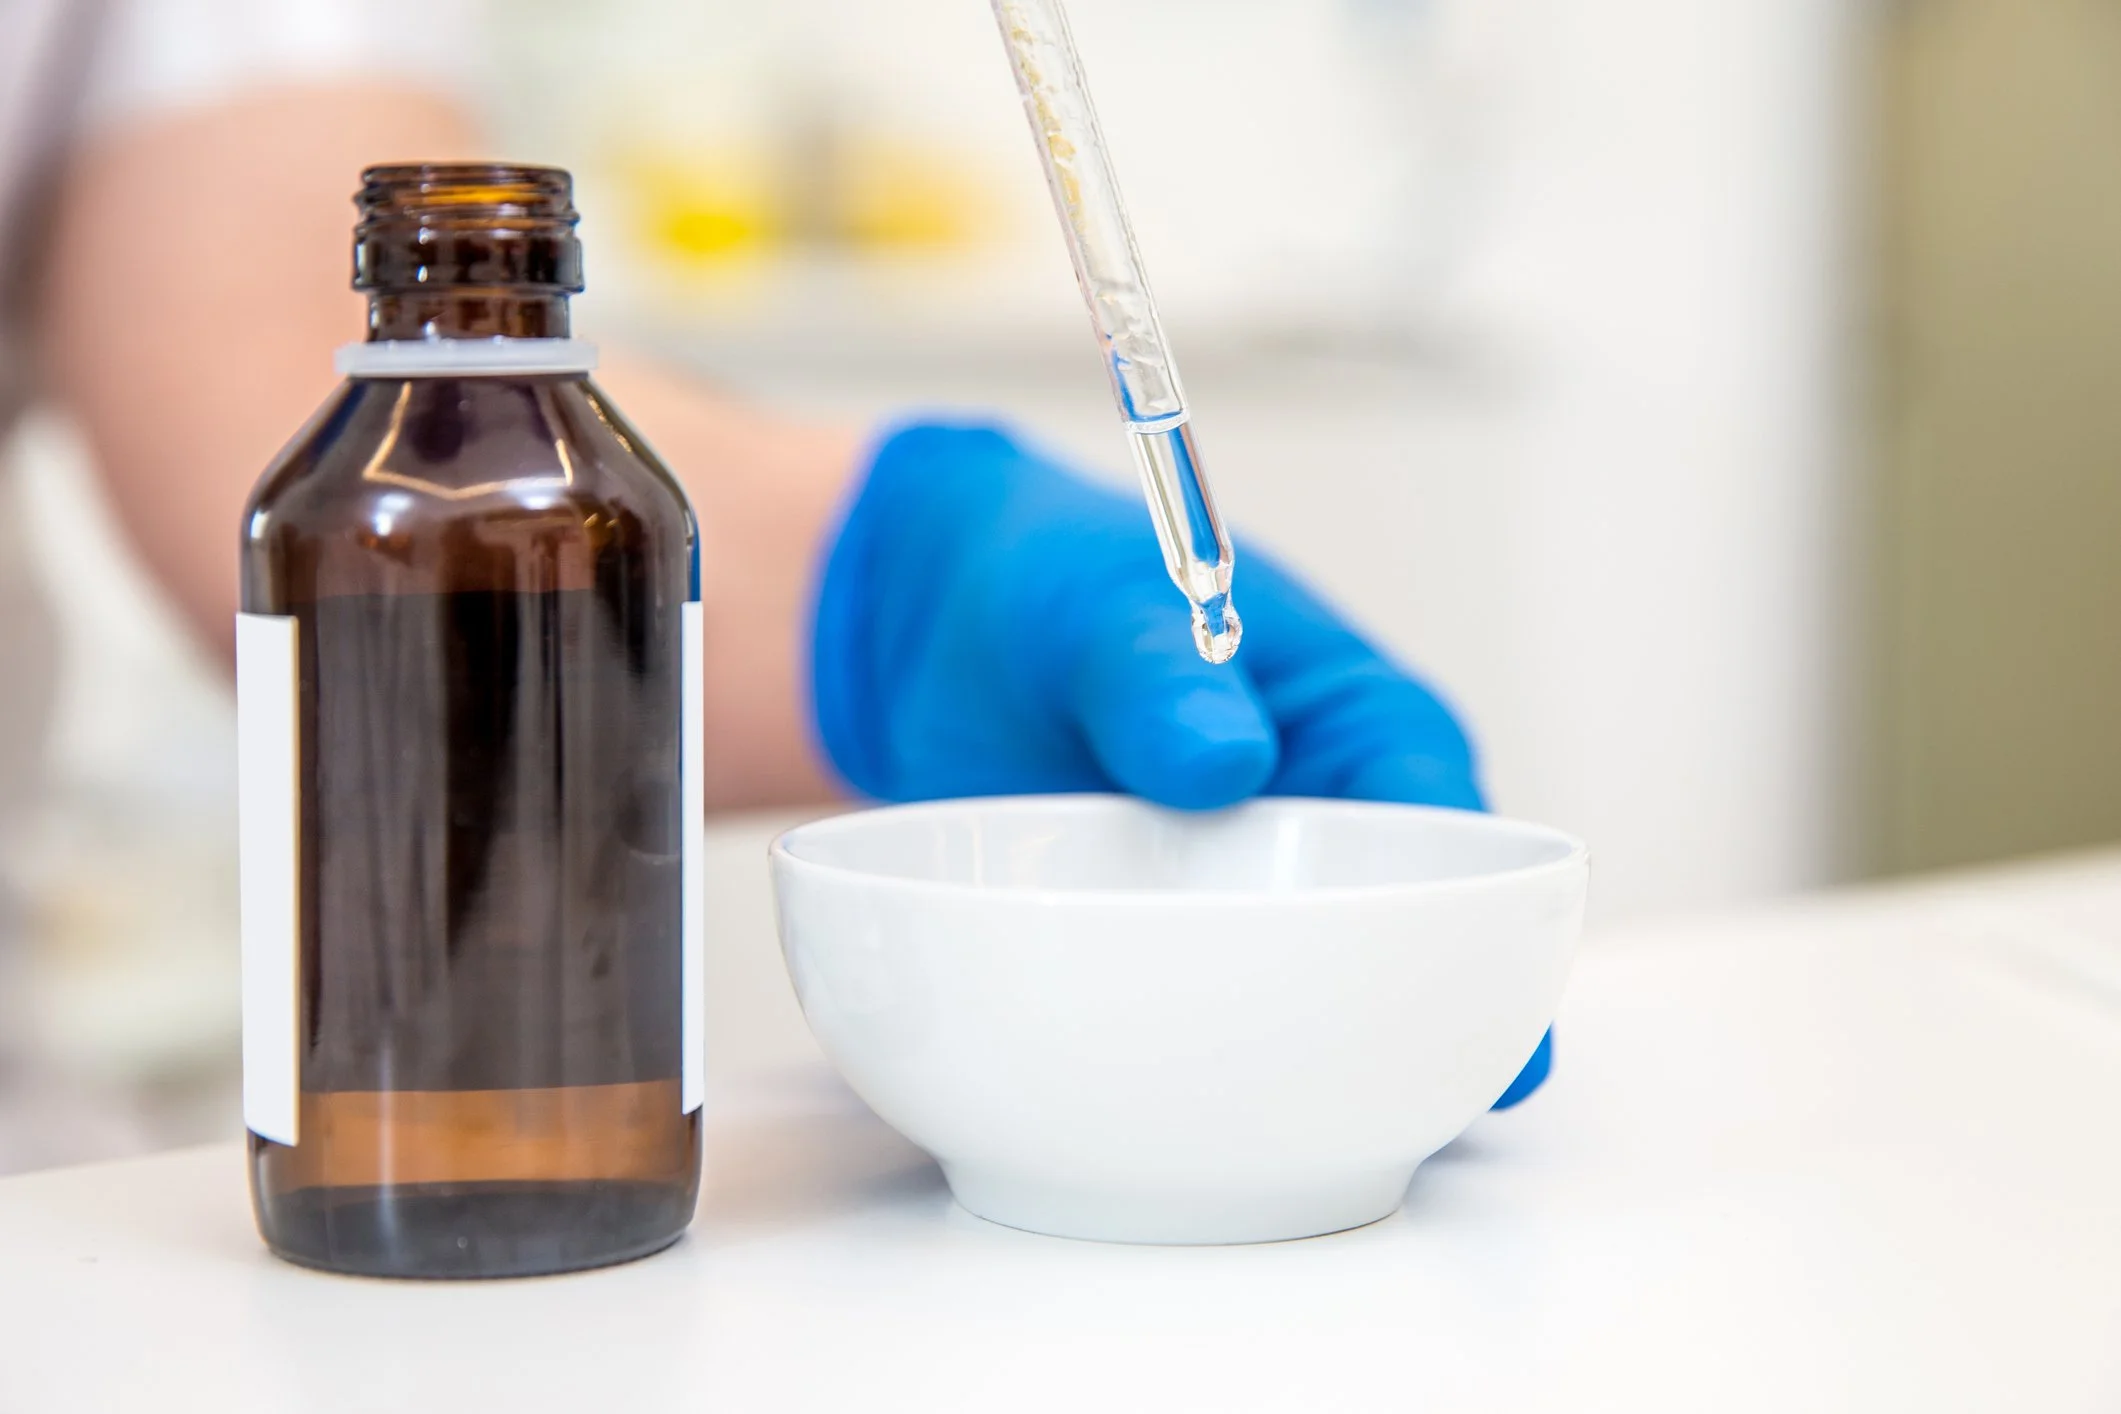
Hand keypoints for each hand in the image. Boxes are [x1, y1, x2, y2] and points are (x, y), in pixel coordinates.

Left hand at [811, 422, 1550, 1106]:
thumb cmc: (1053, 590)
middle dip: (1401, 1024)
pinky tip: (1179, 1120)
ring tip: (1281, 1130)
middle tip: (1383, 1099)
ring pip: (1317, 1004)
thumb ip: (1153, 673)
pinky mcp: (1174, 955)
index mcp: (1360, 726)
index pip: (1445, 824)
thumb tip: (1224, 759)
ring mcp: (1252, 905)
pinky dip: (1202, 1071)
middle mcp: (1331, 831)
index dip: (1468, 916)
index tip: (1457, 991)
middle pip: (1406, 944)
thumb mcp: (1098, 607)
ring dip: (1304, 1067)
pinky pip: (1212, 1025)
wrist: (929, 642)